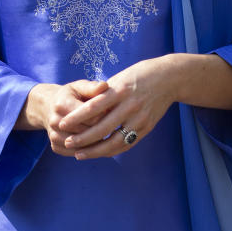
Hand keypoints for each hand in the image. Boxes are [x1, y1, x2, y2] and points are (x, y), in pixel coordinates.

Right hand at [21, 80, 108, 154]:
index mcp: (62, 105)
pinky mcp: (55, 146)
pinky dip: (87, 151)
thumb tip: (105, 86)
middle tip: (114, 127)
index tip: (113, 113)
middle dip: (102, 130)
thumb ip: (92, 87)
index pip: (91, 117)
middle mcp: (55, 122)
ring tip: (108, 137)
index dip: (105, 115)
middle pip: (87, 132)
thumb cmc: (69, 95)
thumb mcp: (79, 87)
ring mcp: (54, 136)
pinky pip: (75, 153)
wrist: (48, 107)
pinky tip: (97, 145)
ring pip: (82, 146)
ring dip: (96, 144)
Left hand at [58, 59, 177, 159]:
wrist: (169, 78)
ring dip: (95, 150)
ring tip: (79, 155)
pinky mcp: (147, 127)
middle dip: (83, 138)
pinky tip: (99, 153)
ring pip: (114, 141)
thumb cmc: (139, 75)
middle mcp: (130, 105)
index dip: (76, 117)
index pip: (93, 107)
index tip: (62, 124)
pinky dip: (111, 151)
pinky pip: (126, 143)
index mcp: (120, 90)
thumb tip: (83, 109)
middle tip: (67, 143)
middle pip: (102, 127)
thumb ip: (103, 94)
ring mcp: (140, 118)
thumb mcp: (119, 79)